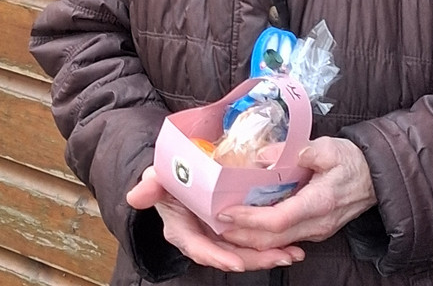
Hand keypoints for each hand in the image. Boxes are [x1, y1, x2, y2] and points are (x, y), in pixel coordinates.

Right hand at [126, 166, 304, 271]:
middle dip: (255, 259)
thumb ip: (150, 185)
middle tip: (280, 257)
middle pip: (229, 254)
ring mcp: (220, 234)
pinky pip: (253, 238)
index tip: (236, 262)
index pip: (199, 248)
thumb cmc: (167, 178)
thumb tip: (135, 195)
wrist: (179, 174)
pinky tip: (292, 242)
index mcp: (182, 229)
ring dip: (270, 254)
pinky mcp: (234, 228)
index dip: (218, 256)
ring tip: (293, 253)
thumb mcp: (157, 178)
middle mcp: (203, 237)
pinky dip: (272, 241)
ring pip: (245, 250)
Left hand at [216, 136, 376, 249]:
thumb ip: (297, 151)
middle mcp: (317, 224)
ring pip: (277, 242)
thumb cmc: (352, 159)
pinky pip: (285, 237)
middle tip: (216, 223)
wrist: (377, 176)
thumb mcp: (327, 147)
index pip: (278, 220)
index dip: (249, 220)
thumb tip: (263, 156)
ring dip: (250, 237)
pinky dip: (264, 234)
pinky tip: (248, 224)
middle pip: (272, 239)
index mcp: (320, 203)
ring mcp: (317, 230)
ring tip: (225, 225)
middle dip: (241, 235)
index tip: (227, 212)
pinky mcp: (316, 229)